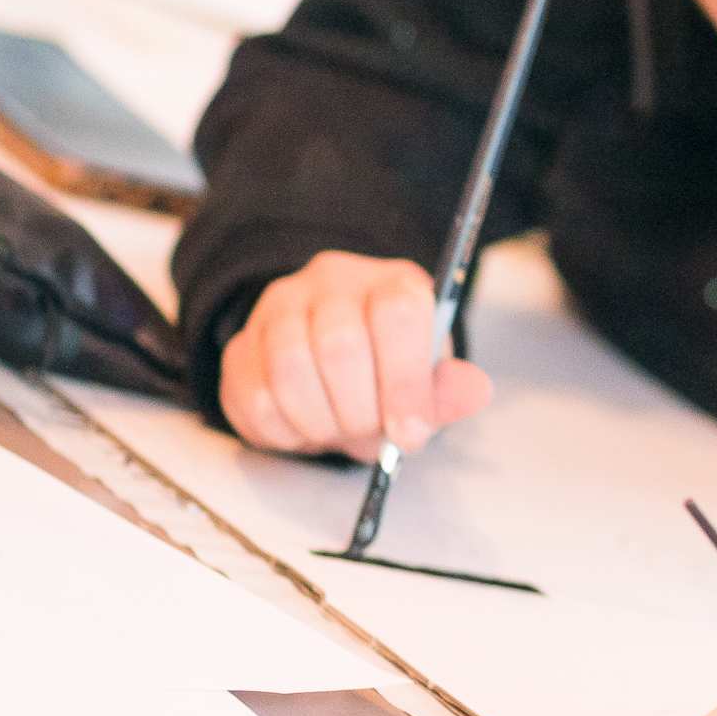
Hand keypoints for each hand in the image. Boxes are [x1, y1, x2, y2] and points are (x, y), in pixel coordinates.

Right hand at [222, 252, 492, 460]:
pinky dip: (284, 431)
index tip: (409, 432)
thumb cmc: (392, 372)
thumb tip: (474, 390)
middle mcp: (333, 281)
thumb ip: (449, 390)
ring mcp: (279, 307)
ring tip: (339, 431)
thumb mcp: (431, 380)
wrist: (336, 362)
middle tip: (369, 434)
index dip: (405, 382)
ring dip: (320, 421)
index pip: (398, 314)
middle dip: (358, 410)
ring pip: (289, 368)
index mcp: (394, 282)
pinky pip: (253, 395)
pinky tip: (306, 429)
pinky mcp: (242, 343)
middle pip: (339, 345)